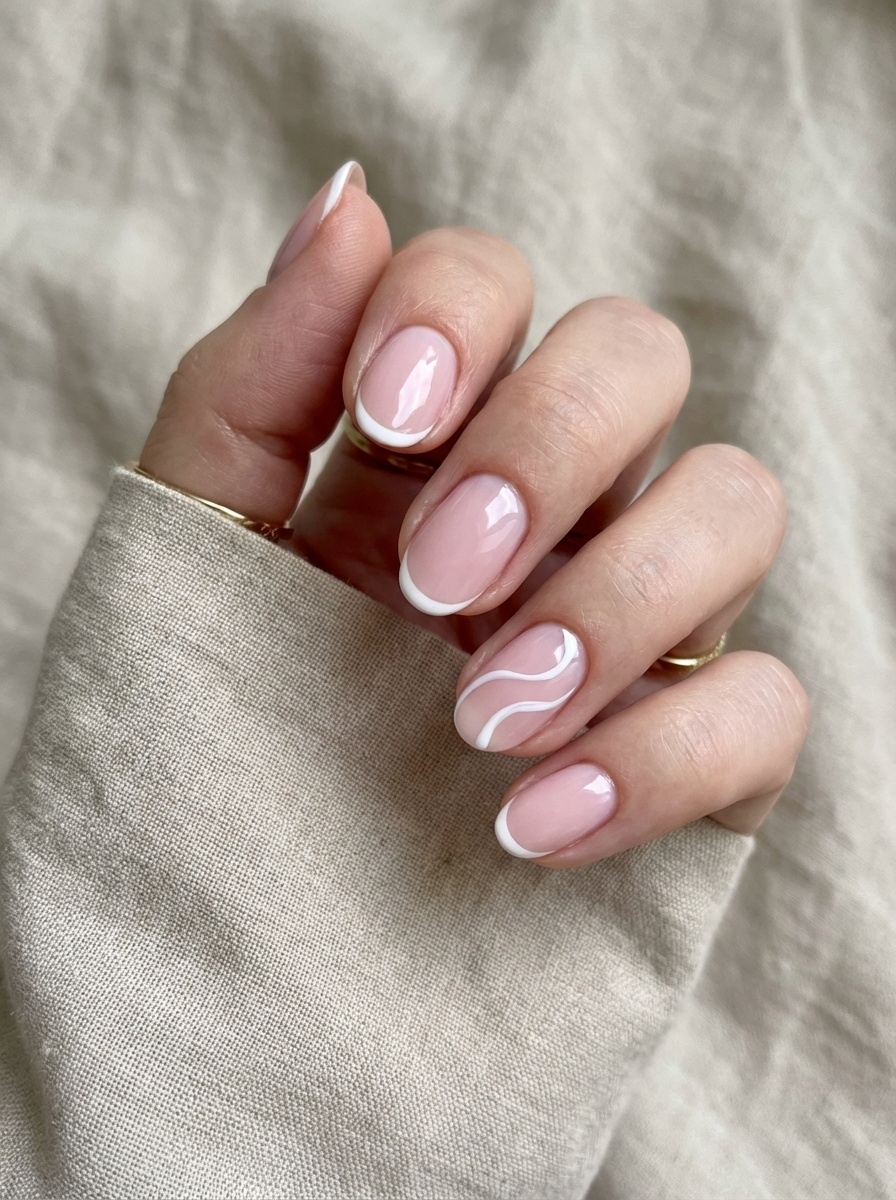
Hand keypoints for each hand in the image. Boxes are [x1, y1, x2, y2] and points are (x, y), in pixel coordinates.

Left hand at [141, 162, 808, 866]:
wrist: (229, 992)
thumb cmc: (199, 770)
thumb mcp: (190, 558)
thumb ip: (255, 381)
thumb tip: (350, 199)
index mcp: (416, 457)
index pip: (494, 284)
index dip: (460, 310)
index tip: (388, 420)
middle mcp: (541, 519)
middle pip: (642, 358)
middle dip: (552, 444)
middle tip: (438, 582)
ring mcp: (631, 635)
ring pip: (738, 505)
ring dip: (617, 595)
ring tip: (481, 719)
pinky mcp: (698, 766)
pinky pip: (766, 706)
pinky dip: (662, 755)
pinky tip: (533, 826)